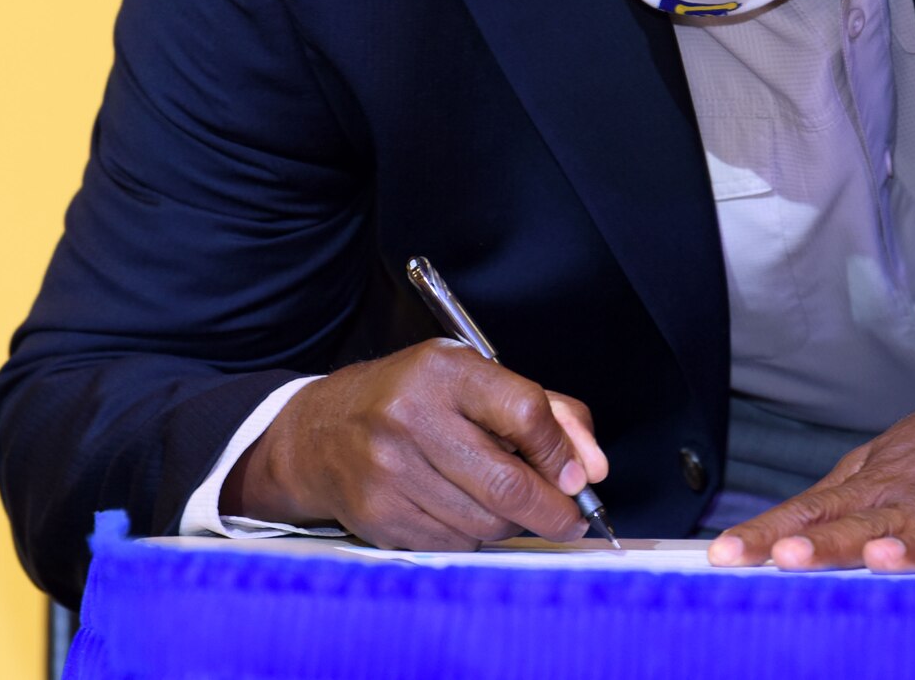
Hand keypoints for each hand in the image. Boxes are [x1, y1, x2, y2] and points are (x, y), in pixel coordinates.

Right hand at [224, 339, 608, 550]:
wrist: (321, 431)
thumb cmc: (416, 399)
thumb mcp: (479, 380)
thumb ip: (550, 414)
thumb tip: (593, 469)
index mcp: (446, 371)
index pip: (526, 414)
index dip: (562, 454)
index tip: (580, 476)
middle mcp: (412, 417)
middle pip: (508, 484)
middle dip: (554, 511)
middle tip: (571, 519)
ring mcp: (390, 471)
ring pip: (485, 523)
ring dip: (513, 524)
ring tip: (509, 506)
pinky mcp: (378, 515)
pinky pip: (453, 544)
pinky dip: (475, 537)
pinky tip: (466, 513)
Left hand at [707, 366, 914, 573]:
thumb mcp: (888, 460)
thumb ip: (839, 499)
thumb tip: (779, 532)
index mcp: (878, 487)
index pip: (812, 513)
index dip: (768, 535)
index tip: (727, 555)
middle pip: (864, 527)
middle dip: (825, 544)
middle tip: (786, 558)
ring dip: (906, 548)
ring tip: (877, 558)